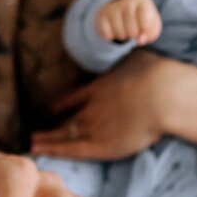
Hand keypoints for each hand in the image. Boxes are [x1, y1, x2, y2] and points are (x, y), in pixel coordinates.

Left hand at [31, 52, 196, 158]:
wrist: (163, 96)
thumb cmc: (155, 74)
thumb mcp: (137, 59)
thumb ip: (129, 61)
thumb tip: (133, 47)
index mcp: (100, 87)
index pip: (76, 98)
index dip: (64, 104)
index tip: (54, 109)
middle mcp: (92, 107)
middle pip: (69, 120)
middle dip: (53, 127)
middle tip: (37, 133)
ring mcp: (95, 126)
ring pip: (66, 135)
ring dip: (49, 140)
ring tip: (34, 143)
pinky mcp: (102, 145)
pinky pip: (73, 149)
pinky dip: (55, 149)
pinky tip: (40, 149)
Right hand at [95, 0, 161, 45]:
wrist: (124, 8)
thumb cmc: (142, 19)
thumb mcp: (152, 25)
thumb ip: (150, 34)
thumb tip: (140, 40)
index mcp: (143, 2)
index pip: (146, 22)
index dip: (146, 30)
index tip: (145, 27)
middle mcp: (127, 2)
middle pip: (132, 31)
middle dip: (134, 35)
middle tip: (134, 28)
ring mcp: (112, 8)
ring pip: (119, 33)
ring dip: (123, 36)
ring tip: (125, 28)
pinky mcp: (101, 15)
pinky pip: (107, 35)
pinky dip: (111, 36)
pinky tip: (114, 28)